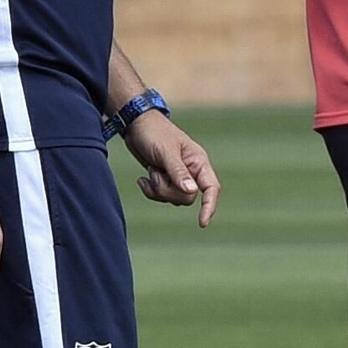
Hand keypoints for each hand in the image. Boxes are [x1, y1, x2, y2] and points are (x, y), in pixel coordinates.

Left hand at [122, 110, 221, 226]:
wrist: (136, 125)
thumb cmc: (154, 133)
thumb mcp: (165, 152)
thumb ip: (178, 173)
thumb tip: (192, 192)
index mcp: (198, 162)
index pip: (211, 188)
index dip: (209, 206)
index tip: (202, 223)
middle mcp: (191, 171)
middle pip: (187, 197)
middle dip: (168, 191)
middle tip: (156, 174)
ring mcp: (178, 176)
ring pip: (173, 199)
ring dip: (158, 189)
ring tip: (151, 170)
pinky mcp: (165, 179)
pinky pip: (161, 196)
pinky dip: (150, 190)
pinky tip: (142, 178)